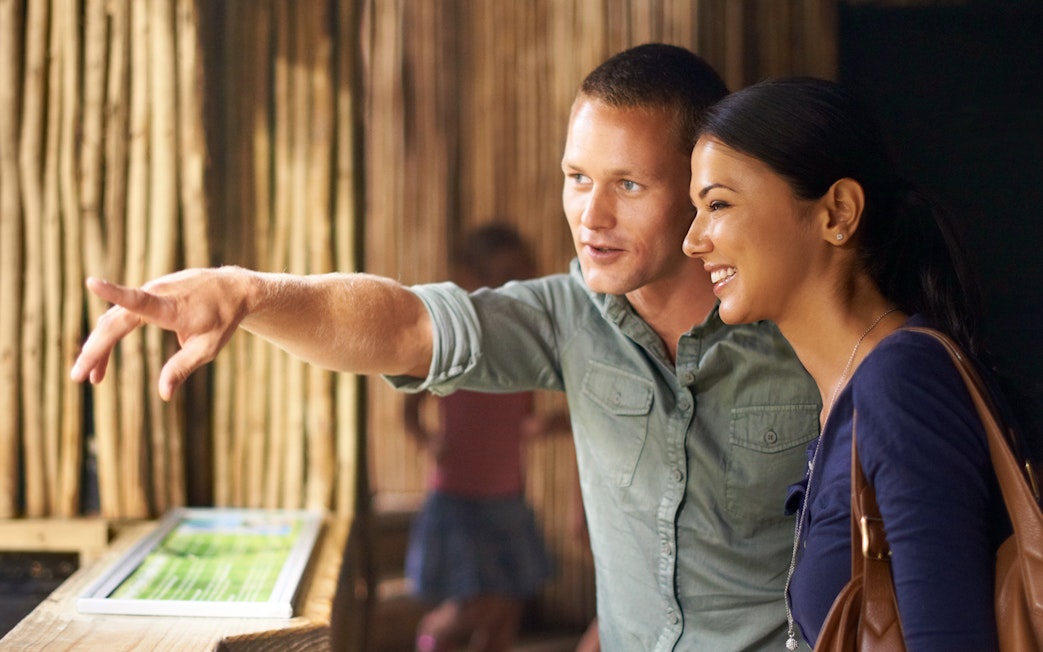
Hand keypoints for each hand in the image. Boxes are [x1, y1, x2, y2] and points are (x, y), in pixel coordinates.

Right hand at [70, 268, 249, 400]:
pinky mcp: (147, 294)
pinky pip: (121, 316)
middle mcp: (156, 294)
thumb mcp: (208, 348)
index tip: (92, 283)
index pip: (139, 300)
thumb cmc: (222, 319)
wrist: (232, 289)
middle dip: (94, 350)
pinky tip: (101, 360)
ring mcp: (150, 291)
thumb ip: (182, 368)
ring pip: (114, 320)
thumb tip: (163, 395)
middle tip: (78, 378)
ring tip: (92, 377)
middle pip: (115, 322)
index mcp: (172, 307)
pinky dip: (109, 336)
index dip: (115, 293)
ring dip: (99, 347)